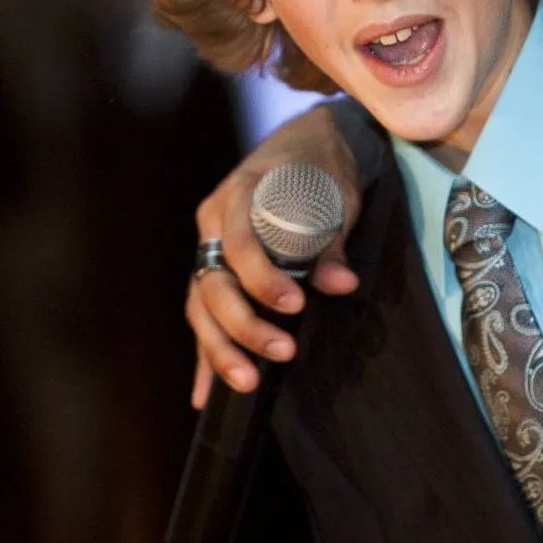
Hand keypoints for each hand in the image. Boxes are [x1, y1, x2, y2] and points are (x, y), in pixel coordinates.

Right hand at [186, 104, 362, 406]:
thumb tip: (341, 285)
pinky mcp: (213, 273)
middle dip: (244, 325)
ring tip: (247, 383)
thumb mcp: (334, 194)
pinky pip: (203, 318)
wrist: (303, 146)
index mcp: (238, 196)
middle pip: (213, 285)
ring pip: (201, 307)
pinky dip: (205, 357)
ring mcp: (207, 250)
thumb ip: (330, 241)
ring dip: (221, 349)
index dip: (262, 280)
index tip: (296, 305)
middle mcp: (212, 224)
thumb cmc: (318, 168)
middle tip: (284, 352)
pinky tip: (205, 397)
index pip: (238, 245)